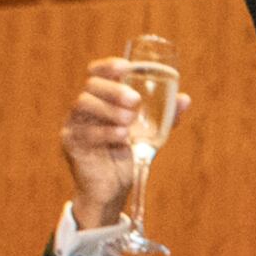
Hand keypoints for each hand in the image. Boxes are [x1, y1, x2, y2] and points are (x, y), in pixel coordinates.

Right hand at [58, 59, 166, 227]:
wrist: (112, 189)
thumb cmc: (127, 155)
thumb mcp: (149, 134)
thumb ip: (165, 117)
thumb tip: (185, 99)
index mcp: (100, 99)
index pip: (97, 73)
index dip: (108, 66)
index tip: (126, 67)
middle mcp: (84, 108)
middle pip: (91, 86)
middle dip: (114, 90)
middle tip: (134, 101)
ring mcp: (74, 124)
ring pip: (83, 103)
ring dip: (109, 109)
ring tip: (130, 121)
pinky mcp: (71, 143)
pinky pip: (84, 131)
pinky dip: (105, 132)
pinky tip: (122, 136)